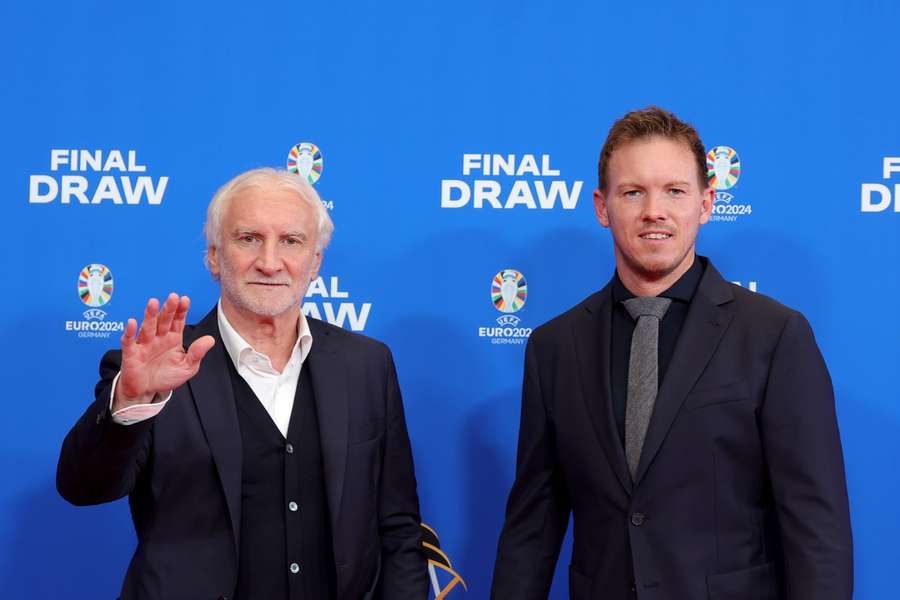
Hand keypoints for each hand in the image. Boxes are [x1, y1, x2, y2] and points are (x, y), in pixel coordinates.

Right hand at [113, 293, 214, 410]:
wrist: (147, 391)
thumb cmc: (166, 376)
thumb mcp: (187, 367)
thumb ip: (197, 354)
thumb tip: (210, 340)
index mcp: (173, 338)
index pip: (178, 321)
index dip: (181, 310)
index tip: (185, 300)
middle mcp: (159, 338)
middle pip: (163, 320)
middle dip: (168, 308)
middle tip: (173, 297)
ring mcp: (145, 344)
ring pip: (147, 327)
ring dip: (150, 315)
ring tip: (153, 303)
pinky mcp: (131, 353)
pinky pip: (129, 341)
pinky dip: (130, 332)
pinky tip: (132, 323)